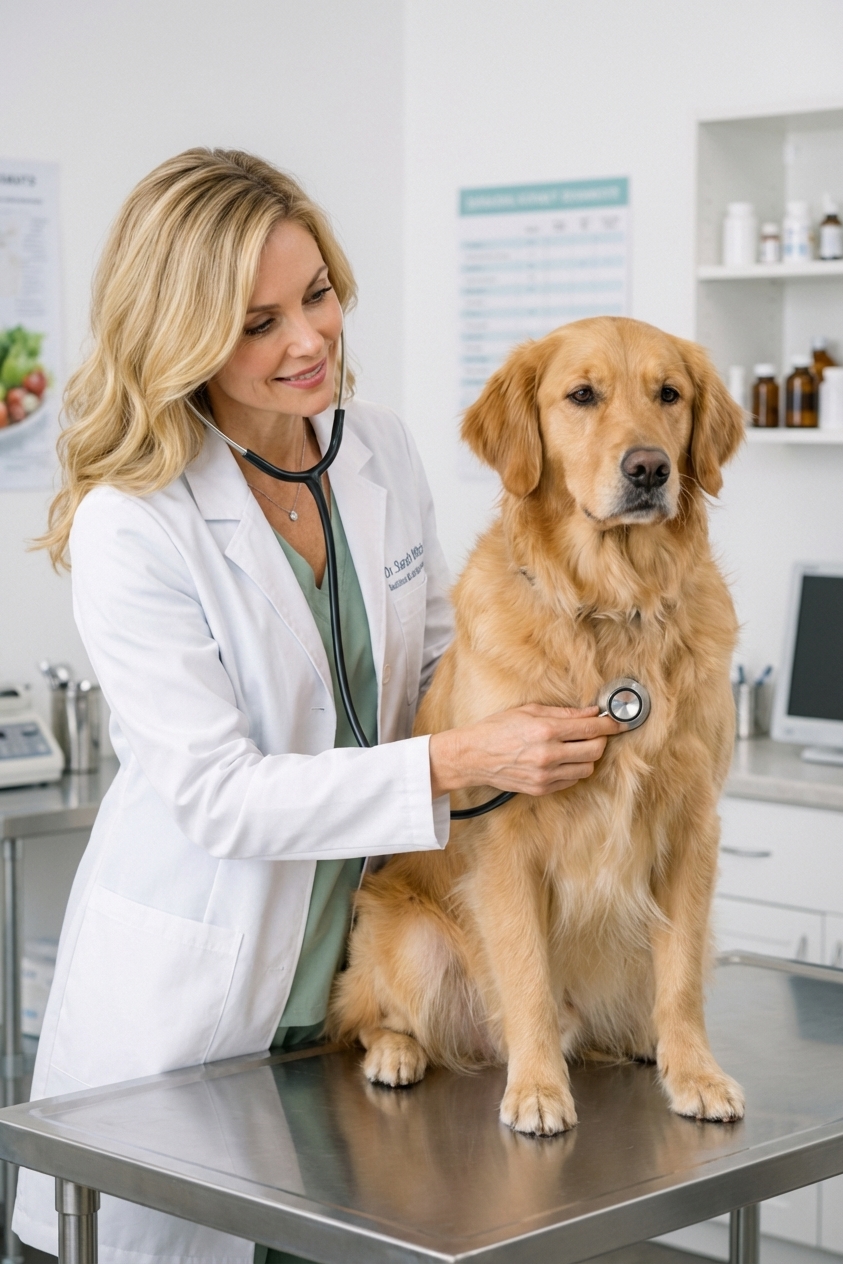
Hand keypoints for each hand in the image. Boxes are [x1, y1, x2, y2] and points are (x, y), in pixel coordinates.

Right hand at [428, 705, 621, 798]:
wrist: (473, 756)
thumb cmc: (498, 728)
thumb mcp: (529, 711)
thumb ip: (564, 713)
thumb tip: (592, 713)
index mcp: (546, 730)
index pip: (591, 728)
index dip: (609, 725)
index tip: (617, 723)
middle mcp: (548, 754)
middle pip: (595, 750)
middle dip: (600, 740)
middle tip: (594, 733)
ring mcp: (545, 775)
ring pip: (587, 768)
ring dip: (586, 757)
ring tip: (574, 747)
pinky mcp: (541, 789)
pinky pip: (571, 781)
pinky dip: (572, 770)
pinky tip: (560, 760)